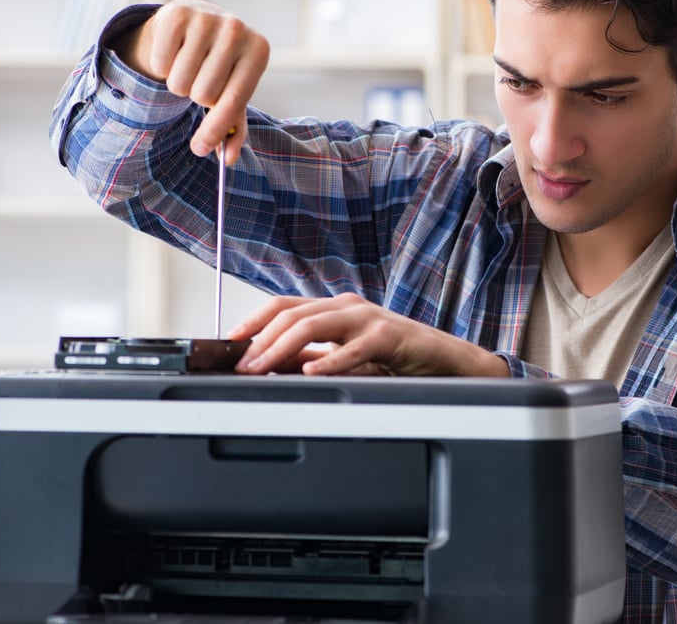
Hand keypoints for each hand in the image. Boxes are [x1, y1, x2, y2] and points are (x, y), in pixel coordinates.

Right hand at [112, 0, 269, 164]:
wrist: (200, 18)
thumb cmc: (220, 65)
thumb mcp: (232, 92)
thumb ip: (233, 128)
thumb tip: (227, 158)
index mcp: (258, 51)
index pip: (233, 102)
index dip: (214, 130)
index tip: (199, 149)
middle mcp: (236, 30)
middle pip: (202, 95)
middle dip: (196, 96)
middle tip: (201, 79)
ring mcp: (208, 17)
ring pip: (179, 83)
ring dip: (179, 83)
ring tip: (189, 65)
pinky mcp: (177, 13)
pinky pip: (160, 64)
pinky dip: (162, 66)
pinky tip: (175, 51)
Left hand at [230, 294, 511, 377]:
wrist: (446, 361)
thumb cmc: (397, 359)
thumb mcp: (348, 359)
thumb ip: (314, 359)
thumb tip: (271, 367)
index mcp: (335, 309)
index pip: (284, 305)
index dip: (254, 320)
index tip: (229, 340)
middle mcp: (347, 307)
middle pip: (294, 313)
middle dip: (262, 338)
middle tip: (242, 364)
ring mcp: (368, 318)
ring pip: (316, 323)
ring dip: (283, 346)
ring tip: (263, 366)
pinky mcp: (389, 336)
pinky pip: (355, 348)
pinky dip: (331, 360)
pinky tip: (313, 371)